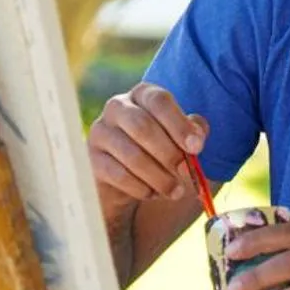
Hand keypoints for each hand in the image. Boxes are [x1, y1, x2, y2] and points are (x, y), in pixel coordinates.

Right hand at [87, 82, 208, 222]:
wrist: (129, 182)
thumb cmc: (160, 153)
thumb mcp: (181, 140)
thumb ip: (193, 132)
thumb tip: (197, 134)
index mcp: (142, 95)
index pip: (159, 101)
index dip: (179, 124)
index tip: (197, 148)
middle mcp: (117, 107)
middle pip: (142, 126)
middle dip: (168, 152)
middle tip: (185, 172)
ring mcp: (100, 132)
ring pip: (132, 155)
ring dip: (159, 177)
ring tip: (175, 191)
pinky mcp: (92, 160)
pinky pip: (119, 175)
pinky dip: (140, 188)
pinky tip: (151, 193)